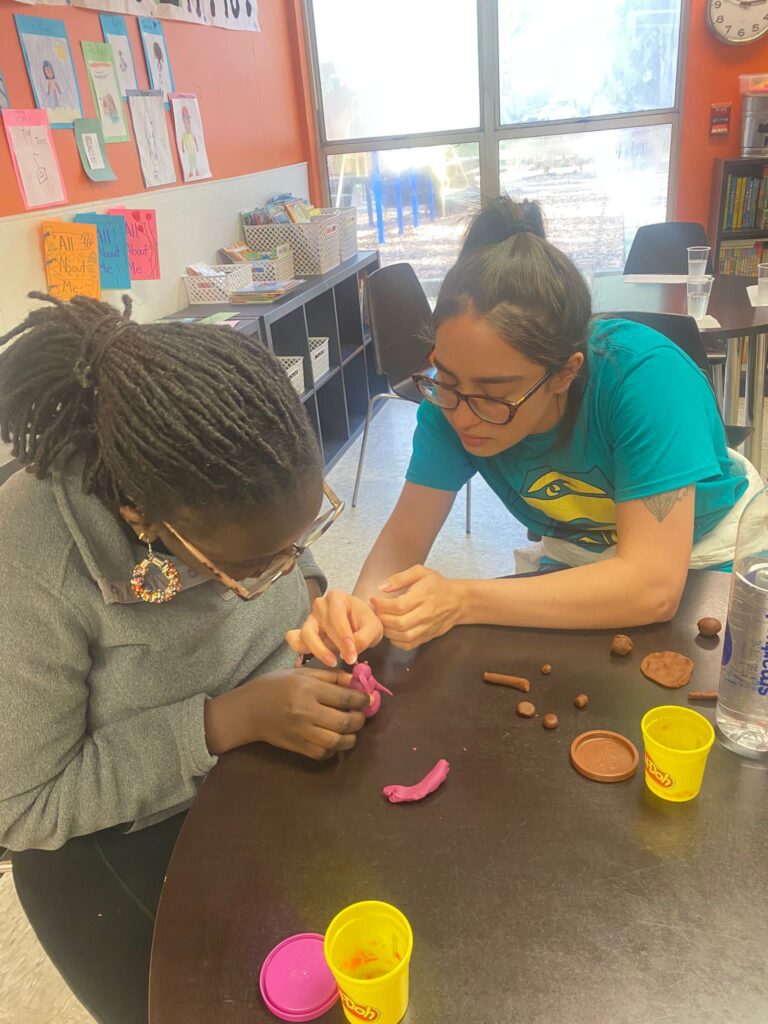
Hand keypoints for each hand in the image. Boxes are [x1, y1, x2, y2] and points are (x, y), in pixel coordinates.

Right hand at [204, 667, 369, 759]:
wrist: (247, 710)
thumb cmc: (273, 686)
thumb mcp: (300, 673)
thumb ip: (329, 676)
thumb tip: (355, 681)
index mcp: (308, 689)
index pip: (345, 697)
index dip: (362, 699)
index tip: (368, 699)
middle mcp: (306, 712)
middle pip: (345, 721)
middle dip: (360, 719)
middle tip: (361, 715)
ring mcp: (302, 732)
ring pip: (337, 741)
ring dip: (351, 737)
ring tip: (351, 729)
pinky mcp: (297, 747)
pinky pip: (323, 753)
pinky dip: (334, 749)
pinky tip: (334, 739)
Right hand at [285, 589, 383, 666]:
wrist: (361, 625)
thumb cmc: (366, 623)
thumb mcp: (373, 629)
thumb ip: (363, 639)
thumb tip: (349, 652)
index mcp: (337, 597)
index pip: (336, 616)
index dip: (343, 636)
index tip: (352, 654)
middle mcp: (320, 605)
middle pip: (322, 626)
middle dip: (335, 646)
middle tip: (348, 659)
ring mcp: (310, 618)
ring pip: (305, 635)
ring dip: (318, 650)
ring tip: (333, 661)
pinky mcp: (304, 631)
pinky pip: (295, 639)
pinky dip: (301, 649)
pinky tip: (316, 658)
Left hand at [370, 565, 463, 650]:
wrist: (458, 601)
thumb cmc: (437, 585)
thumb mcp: (420, 572)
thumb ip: (400, 578)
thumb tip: (381, 587)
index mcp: (423, 596)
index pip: (399, 605)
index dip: (382, 605)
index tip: (373, 600)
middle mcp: (426, 614)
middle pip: (400, 623)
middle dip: (383, 618)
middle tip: (375, 612)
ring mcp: (427, 628)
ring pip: (404, 636)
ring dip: (388, 631)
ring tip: (381, 621)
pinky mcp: (427, 637)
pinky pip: (409, 645)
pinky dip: (396, 642)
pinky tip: (392, 632)